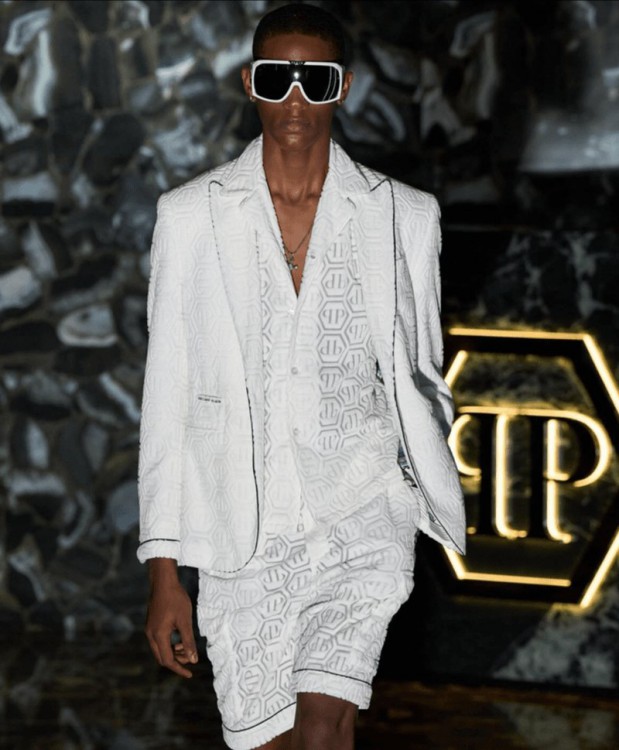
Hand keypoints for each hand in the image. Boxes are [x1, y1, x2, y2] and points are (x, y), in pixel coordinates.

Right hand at [145, 558, 197, 678]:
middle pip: (162, 657)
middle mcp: (151, 635)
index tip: (190, 674)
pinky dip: (169, 643)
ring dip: (173, 652)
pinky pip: (158, 640)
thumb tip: (194, 660)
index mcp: (159, 636)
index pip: (168, 660)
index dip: (179, 669)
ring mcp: (149, 629)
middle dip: (177, 661)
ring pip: (160, 649)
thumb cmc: (176, 599)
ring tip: (186, 646)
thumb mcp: (185, 621)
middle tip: (191, 658)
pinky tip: (179, 637)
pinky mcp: (151, 623)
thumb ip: (188, 641)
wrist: (163, 581)